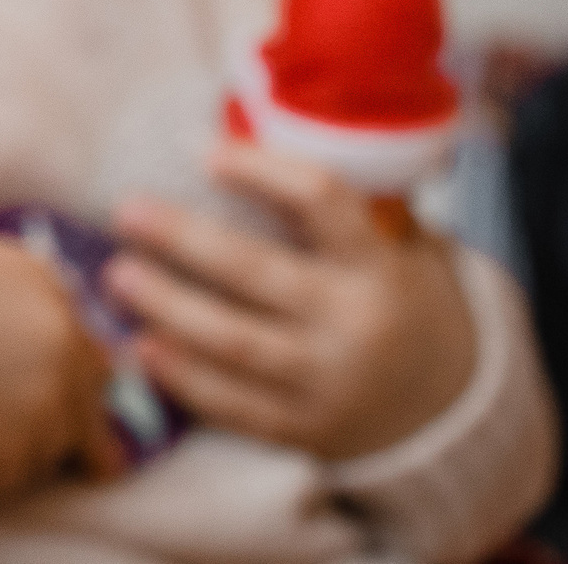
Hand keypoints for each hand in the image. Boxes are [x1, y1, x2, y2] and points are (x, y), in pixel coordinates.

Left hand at [104, 141, 474, 460]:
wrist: (450, 405)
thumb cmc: (397, 299)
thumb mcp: (395, 248)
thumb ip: (337, 208)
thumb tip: (241, 137)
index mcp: (378, 265)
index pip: (322, 202)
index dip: (263, 173)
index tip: (206, 153)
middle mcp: (354, 324)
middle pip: (256, 274)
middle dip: (184, 241)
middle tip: (126, 211)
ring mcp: (330, 384)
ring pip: (235, 343)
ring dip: (168, 307)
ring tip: (117, 275)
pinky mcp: (306, 430)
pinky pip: (235, 406)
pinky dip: (185, 379)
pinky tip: (141, 347)